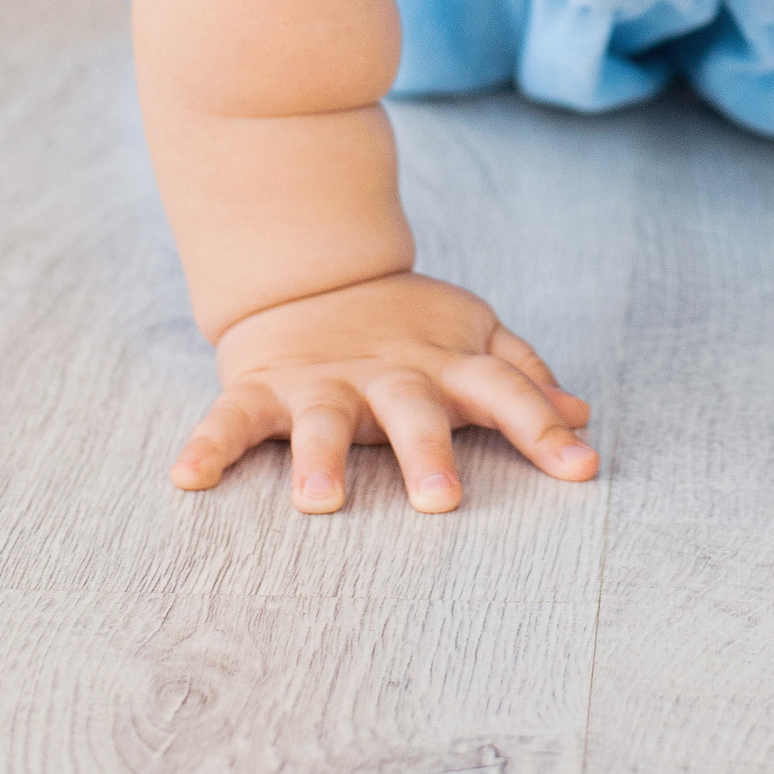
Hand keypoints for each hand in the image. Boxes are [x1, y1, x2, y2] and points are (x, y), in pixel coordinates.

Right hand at [173, 271, 599, 513]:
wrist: (312, 270)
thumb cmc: (409, 325)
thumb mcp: (472, 338)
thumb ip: (523, 377)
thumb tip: (585, 416)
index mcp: (445, 365)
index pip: (505, 392)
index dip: (544, 428)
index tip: (582, 469)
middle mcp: (388, 374)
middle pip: (414, 411)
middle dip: (427, 453)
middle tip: (441, 502)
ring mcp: (323, 381)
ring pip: (323, 420)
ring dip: (321, 459)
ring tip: (320, 502)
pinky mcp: (264, 387)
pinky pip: (231, 419)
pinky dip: (208, 445)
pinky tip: (188, 478)